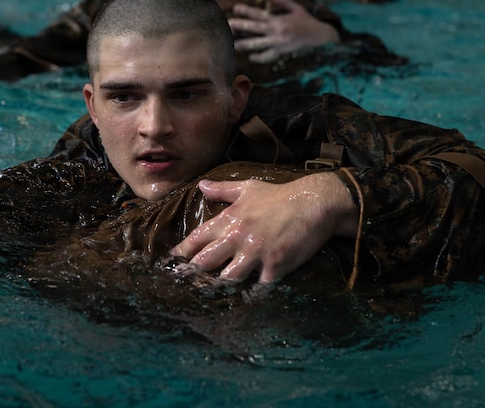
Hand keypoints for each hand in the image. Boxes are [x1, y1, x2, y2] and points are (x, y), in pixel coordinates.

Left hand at [170, 173, 357, 283]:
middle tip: (185, 283)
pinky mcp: (275, 264)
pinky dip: (254, 293)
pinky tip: (249, 298)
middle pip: (205, 261)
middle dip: (193, 274)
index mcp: (229, 219)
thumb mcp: (248, 188)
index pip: (197, 238)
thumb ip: (222, 190)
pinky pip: (259, 286)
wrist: (313, 202)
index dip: (182, 251)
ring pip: (229, 277)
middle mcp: (238, 236)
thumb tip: (201, 186)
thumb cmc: (279, 195)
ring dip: (222, 284)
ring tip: (215, 291)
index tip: (172, 260)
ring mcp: (256, 252)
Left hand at [228, 0, 340, 63]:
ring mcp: (278, 42)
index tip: (235, 7)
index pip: (259, 13)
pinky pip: (269, 56)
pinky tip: (251, 56)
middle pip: (256, 28)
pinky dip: (260, 57)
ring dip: (246, 44)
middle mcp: (277, 31)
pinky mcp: (282, 51)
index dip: (247, 10)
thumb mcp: (296, 7)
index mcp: (278, 19)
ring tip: (234, 44)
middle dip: (242, 26)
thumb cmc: (307, 20)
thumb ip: (282, 0)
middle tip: (230, 24)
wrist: (319, 35)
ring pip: (259, 44)